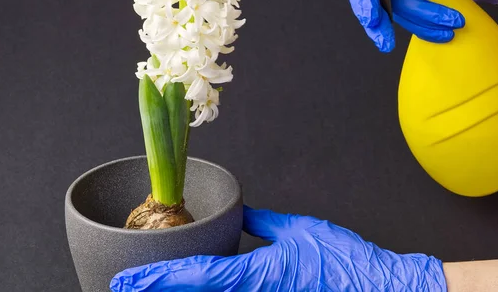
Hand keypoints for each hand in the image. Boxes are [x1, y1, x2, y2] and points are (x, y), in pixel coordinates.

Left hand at [110, 206, 446, 290]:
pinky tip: (192, 291)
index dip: (157, 279)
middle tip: (122, 290)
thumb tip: (239, 214)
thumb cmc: (340, 259)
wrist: (375, 287)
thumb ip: (262, 223)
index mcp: (255, 275)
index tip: (127, 281)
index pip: (195, 278)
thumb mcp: (297, 230)